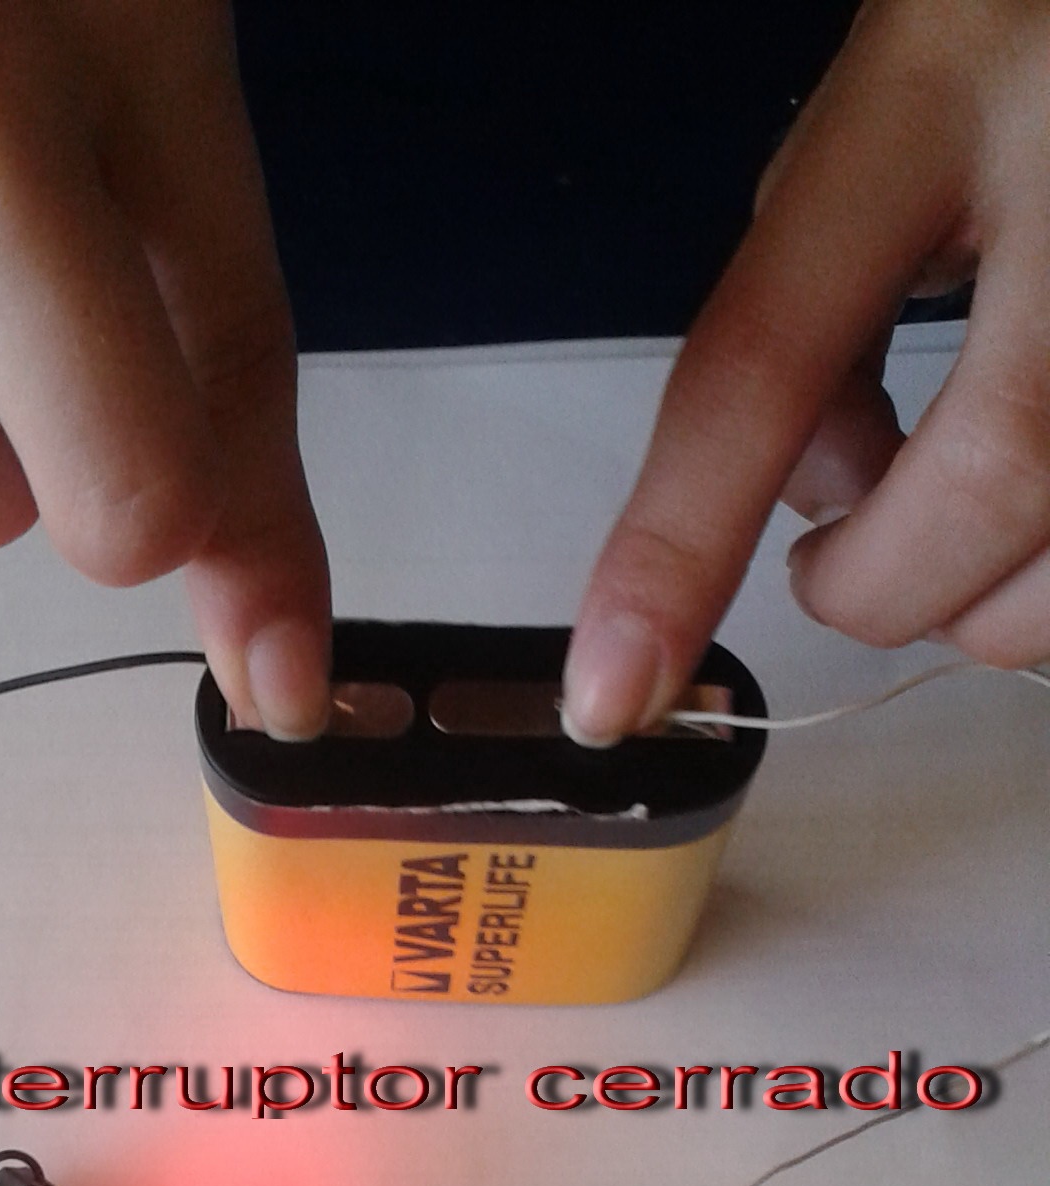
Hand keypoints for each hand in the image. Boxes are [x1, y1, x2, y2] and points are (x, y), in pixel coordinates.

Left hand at [564, 0, 1049, 743]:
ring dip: (990, 597)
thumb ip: (807, 313)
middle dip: (884, 586)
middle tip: (840, 562)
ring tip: (947, 517)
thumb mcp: (872, 129)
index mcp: (934, 96)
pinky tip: (1028, 503)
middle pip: (988, 487)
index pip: (767, 360)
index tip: (609, 688)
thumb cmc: (999, 47)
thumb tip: (820, 507)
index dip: (678, 545)